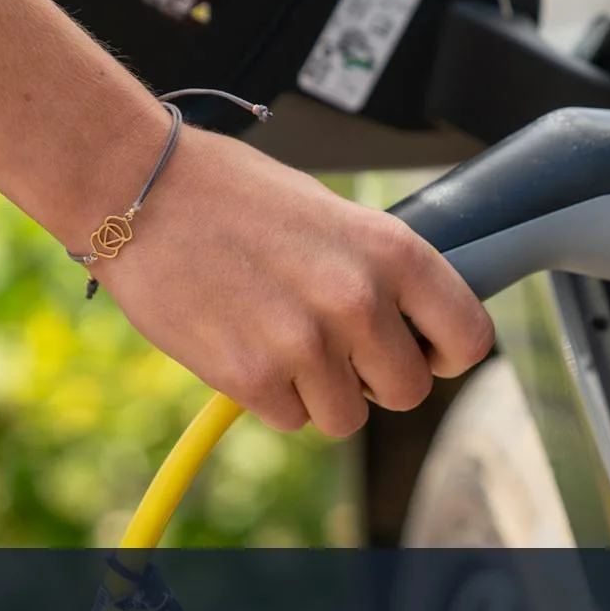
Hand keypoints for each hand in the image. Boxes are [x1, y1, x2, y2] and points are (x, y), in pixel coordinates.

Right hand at [91, 126, 494, 436]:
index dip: (444, 352)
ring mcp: (305, 344)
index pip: (469, 337)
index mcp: (391, 251)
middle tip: (337, 348)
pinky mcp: (251, 377)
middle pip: (407, 393)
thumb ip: (378, 268)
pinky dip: (269, 395)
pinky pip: (288, 419)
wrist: (140, 191)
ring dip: (319, 392)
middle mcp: (358, 300)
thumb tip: (411, 318)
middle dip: (375, 380)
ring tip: (281, 339)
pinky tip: (244, 342)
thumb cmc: (231, 192)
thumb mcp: (332, 211)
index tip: (420, 349)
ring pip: (345, 417)